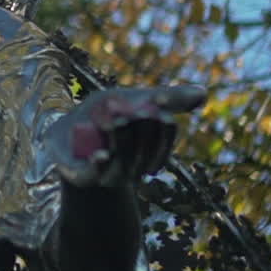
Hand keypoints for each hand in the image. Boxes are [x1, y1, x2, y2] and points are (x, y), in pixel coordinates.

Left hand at [47, 86, 204, 187]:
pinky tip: (101, 154)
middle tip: (137, 109)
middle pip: (143, 152)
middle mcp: (133, 168)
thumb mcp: (133, 100)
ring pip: (122, 162)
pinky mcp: (82, 177)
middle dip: (142, 131)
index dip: (164, 126)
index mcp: (149, 152)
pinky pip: (94, 176)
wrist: (66, 135)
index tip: (158, 101)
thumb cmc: (105, 116)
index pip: (163, 142)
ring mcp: (108, 175)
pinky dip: (100, 165)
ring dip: (121, 142)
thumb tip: (204, 93)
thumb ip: (167, 98)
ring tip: (117, 120)